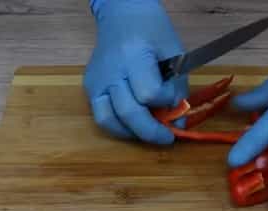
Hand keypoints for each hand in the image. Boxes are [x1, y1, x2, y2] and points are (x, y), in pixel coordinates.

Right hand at [84, 0, 187, 143]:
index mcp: (134, 56)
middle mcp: (110, 71)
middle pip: (129, 113)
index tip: (174, 101)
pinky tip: (133, 124)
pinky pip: (102, 117)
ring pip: (109, 122)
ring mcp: (96, 81)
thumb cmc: (153, 32)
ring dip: (132, 134)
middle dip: (151, 132)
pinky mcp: (89, 88)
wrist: (122, 15)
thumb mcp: (175, 55)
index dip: (165, 103)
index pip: (149, 94)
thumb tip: (177, 124)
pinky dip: (119, 127)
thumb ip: (177, 90)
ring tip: (148, 132)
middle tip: (166, 138)